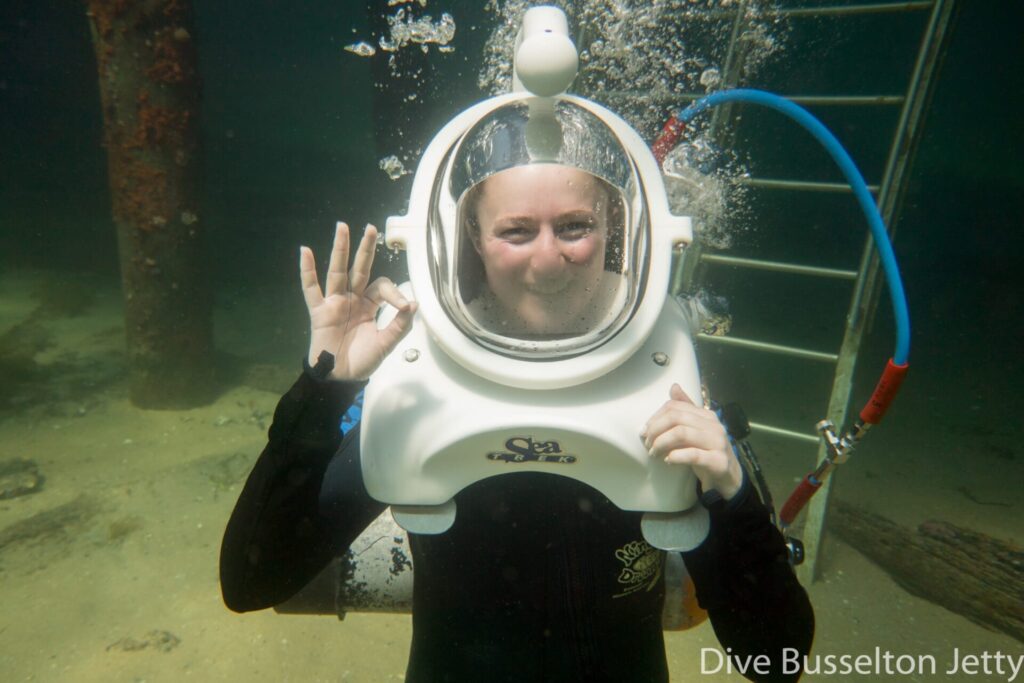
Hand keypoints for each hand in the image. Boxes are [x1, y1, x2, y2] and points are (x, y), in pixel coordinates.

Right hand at [300, 222, 415, 380]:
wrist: (340, 378)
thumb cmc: (363, 360)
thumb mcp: (386, 344)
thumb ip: (399, 325)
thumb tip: (414, 303)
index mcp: (369, 305)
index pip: (381, 287)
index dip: (394, 292)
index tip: (402, 306)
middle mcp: (352, 299)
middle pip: (359, 268)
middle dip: (365, 249)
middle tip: (371, 228)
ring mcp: (334, 303)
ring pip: (337, 271)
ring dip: (340, 249)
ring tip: (342, 226)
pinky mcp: (319, 311)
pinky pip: (311, 289)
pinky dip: (307, 271)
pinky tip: (306, 251)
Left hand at [641, 384, 742, 501]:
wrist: (728, 478)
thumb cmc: (707, 452)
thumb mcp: (696, 429)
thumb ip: (685, 410)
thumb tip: (674, 386)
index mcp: (707, 415)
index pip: (675, 406)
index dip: (655, 417)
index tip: (644, 431)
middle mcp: (714, 425)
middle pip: (676, 418)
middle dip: (655, 430)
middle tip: (647, 443)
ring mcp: (718, 443)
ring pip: (682, 433)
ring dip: (661, 443)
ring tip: (653, 453)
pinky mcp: (718, 461)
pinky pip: (693, 455)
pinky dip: (676, 456)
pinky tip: (668, 460)